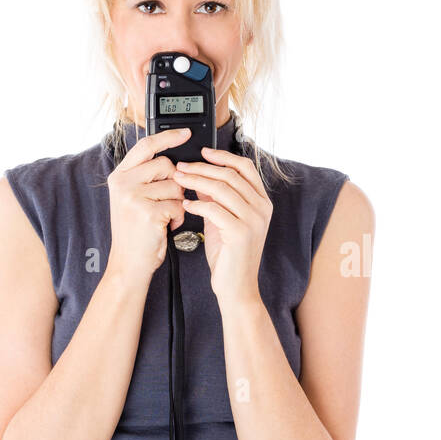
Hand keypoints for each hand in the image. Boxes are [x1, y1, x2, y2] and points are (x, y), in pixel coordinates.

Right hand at [102, 127, 192, 287]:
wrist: (129, 263)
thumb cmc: (137, 233)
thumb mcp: (135, 199)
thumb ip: (148, 177)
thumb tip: (177, 162)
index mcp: (120, 176)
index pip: (147, 145)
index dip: (168, 137)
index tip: (186, 133)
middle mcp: (123, 183)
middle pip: (167, 165)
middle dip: (175, 184)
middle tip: (165, 202)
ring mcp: (133, 196)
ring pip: (176, 185)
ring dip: (178, 203)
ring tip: (164, 217)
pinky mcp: (147, 211)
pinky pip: (178, 204)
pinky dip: (178, 217)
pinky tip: (166, 227)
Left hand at [170, 145, 273, 305]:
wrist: (236, 288)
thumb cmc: (229, 256)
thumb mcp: (223, 220)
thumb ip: (217, 198)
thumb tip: (200, 176)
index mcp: (262, 202)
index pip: (245, 167)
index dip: (223, 156)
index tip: (202, 152)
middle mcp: (262, 208)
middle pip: (231, 174)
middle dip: (202, 168)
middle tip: (181, 166)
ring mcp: (253, 220)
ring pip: (222, 188)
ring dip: (195, 181)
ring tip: (178, 180)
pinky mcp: (240, 233)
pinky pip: (214, 209)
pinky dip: (196, 204)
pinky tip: (185, 204)